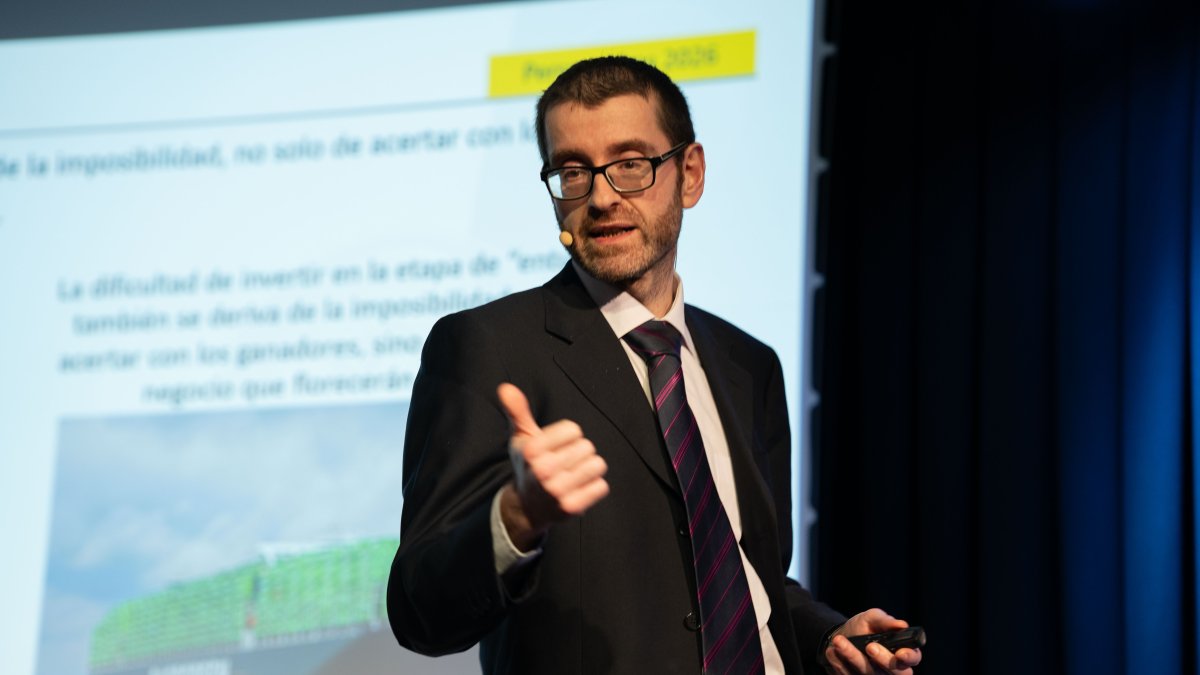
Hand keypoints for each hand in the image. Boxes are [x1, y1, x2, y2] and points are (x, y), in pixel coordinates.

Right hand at [497, 383, 609, 549]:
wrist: (527, 508)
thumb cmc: (528, 466)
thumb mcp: (521, 438)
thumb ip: (517, 411)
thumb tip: (505, 388)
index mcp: (531, 450)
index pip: (574, 429)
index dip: (568, 437)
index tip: (554, 449)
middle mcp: (542, 470)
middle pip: (587, 446)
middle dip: (579, 453)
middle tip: (562, 465)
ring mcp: (557, 491)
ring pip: (597, 465)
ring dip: (588, 470)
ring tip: (571, 476)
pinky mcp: (571, 507)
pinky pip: (601, 486)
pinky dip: (593, 487)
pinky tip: (577, 491)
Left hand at [822, 608, 922, 674]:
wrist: (840, 637)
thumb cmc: (863, 628)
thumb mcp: (872, 619)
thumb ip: (885, 621)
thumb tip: (901, 625)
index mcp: (902, 652)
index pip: (913, 658)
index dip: (909, 657)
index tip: (900, 653)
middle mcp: (892, 669)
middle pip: (897, 673)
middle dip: (883, 660)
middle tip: (869, 647)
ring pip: (869, 674)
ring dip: (853, 657)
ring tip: (839, 641)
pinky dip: (839, 664)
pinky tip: (832, 651)